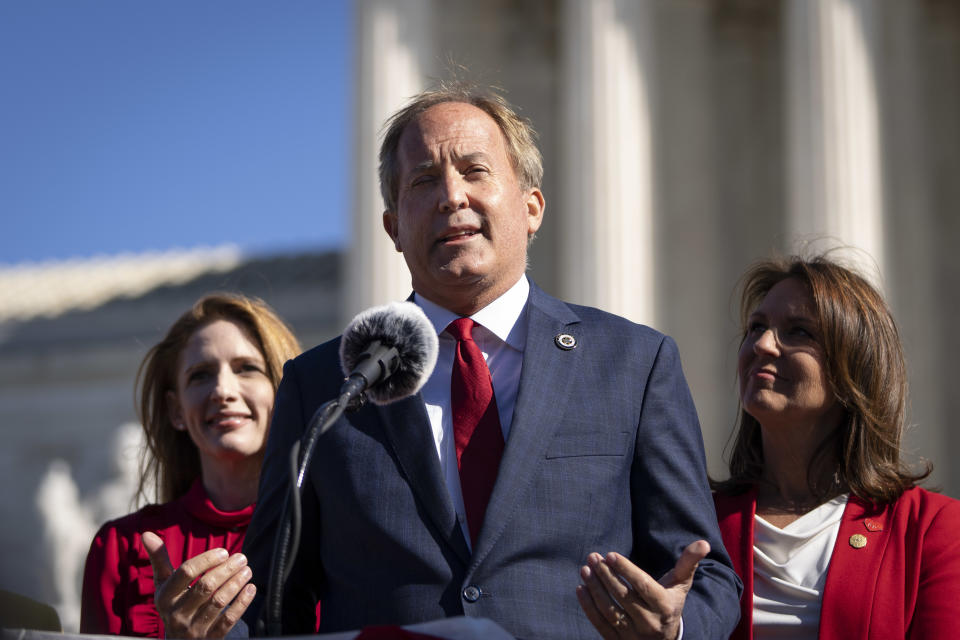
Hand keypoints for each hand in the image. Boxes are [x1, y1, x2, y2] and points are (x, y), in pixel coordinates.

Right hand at [142, 531, 255, 637]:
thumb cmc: (174, 603)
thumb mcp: (164, 585)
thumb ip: (159, 559)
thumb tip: (146, 533)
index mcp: (165, 597)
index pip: (186, 572)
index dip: (207, 559)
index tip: (224, 552)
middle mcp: (177, 614)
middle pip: (206, 586)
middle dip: (227, 569)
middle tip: (242, 558)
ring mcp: (193, 629)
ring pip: (219, 602)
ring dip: (236, 583)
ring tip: (247, 570)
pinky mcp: (210, 639)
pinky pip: (228, 620)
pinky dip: (242, 603)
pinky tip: (250, 589)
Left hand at [576, 540, 708, 639]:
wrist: (665, 639)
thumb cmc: (670, 602)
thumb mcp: (680, 584)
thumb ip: (688, 563)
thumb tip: (704, 543)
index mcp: (665, 607)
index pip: (643, 586)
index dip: (626, 570)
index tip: (610, 554)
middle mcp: (650, 623)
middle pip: (623, 597)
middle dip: (606, 575)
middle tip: (593, 557)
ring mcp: (633, 636)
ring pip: (609, 610)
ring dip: (594, 588)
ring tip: (585, 568)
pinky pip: (600, 624)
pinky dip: (588, 606)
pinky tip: (581, 588)